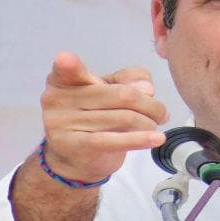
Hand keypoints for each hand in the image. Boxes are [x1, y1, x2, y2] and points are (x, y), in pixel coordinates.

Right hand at [40, 52, 167, 182]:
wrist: (74, 161)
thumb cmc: (93, 118)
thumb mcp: (107, 91)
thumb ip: (128, 79)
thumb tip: (146, 87)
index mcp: (63, 80)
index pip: (69, 69)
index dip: (69, 65)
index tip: (66, 60)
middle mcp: (58, 100)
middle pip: (120, 94)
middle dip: (149, 104)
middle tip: (160, 112)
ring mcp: (65, 125)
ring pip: (124, 117)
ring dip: (149, 122)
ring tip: (155, 125)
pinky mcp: (78, 147)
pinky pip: (114, 141)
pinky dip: (141, 139)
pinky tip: (157, 138)